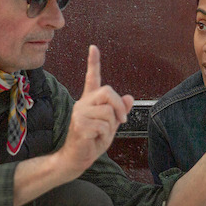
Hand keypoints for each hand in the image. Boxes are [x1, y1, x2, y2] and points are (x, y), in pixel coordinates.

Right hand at [59, 45, 133, 174]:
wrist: (76, 159)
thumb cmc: (92, 141)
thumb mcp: (110, 126)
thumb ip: (119, 111)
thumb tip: (129, 97)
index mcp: (90, 101)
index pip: (92, 78)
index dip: (93, 62)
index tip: (93, 47)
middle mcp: (82, 103)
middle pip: (108, 91)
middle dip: (119, 106)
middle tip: (122, 120)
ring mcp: (79, 113)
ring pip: (108, 112)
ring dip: (111, 127)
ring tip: (101, 134)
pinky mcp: (79, 125)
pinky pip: (104, 125)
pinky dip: (105, 135)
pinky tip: (94, 139)